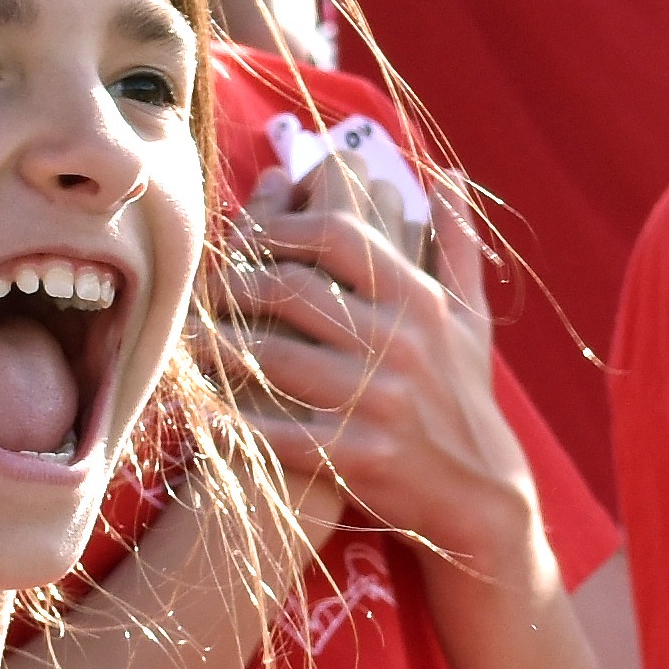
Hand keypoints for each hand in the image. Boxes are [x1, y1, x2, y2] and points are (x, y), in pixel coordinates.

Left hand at [227, 168, 540, 578]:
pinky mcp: (356, 456)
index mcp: (420, 300)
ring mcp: (377, 402)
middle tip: (202, 284)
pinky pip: (277, 429)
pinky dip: (233, 417)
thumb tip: (445, 173)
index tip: (246, 237)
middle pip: (292, 289)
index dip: (278, 228)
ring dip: (218, 343)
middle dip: (235, 282)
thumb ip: (455, 240)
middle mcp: (399, 344)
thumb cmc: (466, 394)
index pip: (335, 237)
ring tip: (187, 335)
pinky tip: (200, 403)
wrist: (481, 494)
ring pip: (273, 356)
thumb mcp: (472, 315)